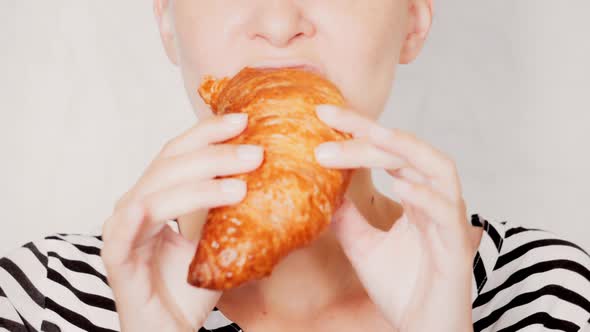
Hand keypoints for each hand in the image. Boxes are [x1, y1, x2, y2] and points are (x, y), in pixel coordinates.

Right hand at [101, 113, 263, 330]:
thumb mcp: (217, 237)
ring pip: (156, 191)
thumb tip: (270, 177)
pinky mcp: (116, 255)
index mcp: (159, 194)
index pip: (181, 152)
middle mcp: (137, 203)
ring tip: (241, 185)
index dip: (208, 133)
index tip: (244, 120)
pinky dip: (145, 214)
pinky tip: (168, 208)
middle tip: (255, 152)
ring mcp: (123, 227)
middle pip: (171, 163)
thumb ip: (230, 208)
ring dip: (199, 183)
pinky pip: (127, 228)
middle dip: (214, 153)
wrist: (172, 329)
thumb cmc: (191, 286)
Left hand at [314, 105, 472, 331]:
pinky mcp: (457, 249)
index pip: (389, 151)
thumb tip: (322, 190)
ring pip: (438, 169)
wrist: (423, 329)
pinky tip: (401, 186)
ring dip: (404, 150)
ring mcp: (449, 222)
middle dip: (371, 131)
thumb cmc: (402, 287)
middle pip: (410, 150)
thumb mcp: (362, 246)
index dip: (359, 129)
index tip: (323, 113)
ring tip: (370, 137)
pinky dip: (426, 197)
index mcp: (416, 196)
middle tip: (330, 120)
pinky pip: (447, 215)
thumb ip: (347, 216)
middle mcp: (435, 200)